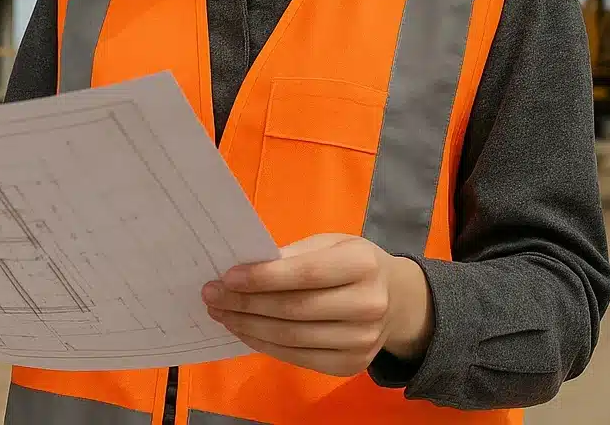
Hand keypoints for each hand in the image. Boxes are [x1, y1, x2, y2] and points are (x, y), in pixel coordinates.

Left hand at [201, 233, 433, 376]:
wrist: (396, 300)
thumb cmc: (354, 263)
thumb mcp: (331, 244)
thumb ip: (294, 254)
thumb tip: (245, 268)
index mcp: (363, 265)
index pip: (304, 275)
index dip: (262, 278)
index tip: (226, 276)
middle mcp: (367, 306)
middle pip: (293, 310)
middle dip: (245, 304)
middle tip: (212, 296)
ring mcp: (361, 341)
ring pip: (291, 338)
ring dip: (248, 327)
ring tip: (221, 314)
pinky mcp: (350, 365)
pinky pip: (297, 357)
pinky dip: (264, 344)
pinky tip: (244, 330)